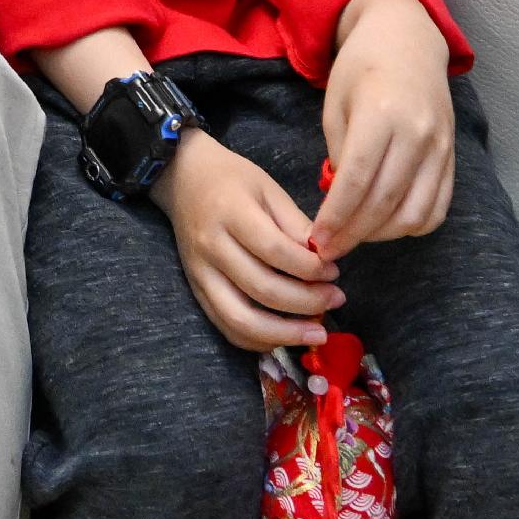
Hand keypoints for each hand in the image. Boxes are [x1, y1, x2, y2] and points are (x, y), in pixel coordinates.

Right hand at [151, 132, 342, 352]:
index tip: (333, 271)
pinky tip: (284, 337)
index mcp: (231, 213)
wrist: (182, 177)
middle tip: (335, 300)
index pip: (275, 251)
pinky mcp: (196, 290)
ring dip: (284, 334)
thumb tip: (325, 261)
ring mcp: (200, 273)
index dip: (309, 268)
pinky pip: (226, 327)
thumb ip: (296, 225)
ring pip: (241, 320)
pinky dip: (258, 340)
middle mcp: (211, 247)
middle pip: (262, 289)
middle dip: (307, 302)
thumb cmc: (231, 179)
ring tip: (316, 332)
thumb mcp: (268, 189)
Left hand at [308, 0, 454, 253]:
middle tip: (330, 249)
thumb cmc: (360, 67)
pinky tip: (388, 224)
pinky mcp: (453, 157)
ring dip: (382, 234)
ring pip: (415, 214)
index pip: (356, 181)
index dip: (335, 218)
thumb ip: (338, 153)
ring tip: (356, 235)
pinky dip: (413, 226)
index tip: (317, 240)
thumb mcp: (335, 103)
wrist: (407, 38)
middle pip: (385, 203)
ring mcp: (440, 147)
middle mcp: (416, 133)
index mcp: (380, 114)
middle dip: (353, 234)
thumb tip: (341, 205)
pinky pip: (438, 208)